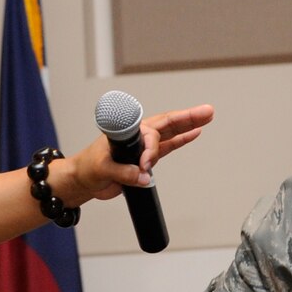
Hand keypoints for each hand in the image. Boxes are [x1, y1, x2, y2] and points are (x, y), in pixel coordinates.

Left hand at [66, 104, 212, 201]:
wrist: (83, 180)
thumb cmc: (87, 168)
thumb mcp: (102, 169)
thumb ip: (122, 172)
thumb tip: (141, 176)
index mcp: (125, 133)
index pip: (147, 135)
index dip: (151, 148)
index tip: (145, 166)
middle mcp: (137, 136)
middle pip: (167, 123)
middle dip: (187, 117)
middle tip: (207, 111)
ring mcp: (143, 146)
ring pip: (171, 132)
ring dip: (189, 126)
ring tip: (208, 117)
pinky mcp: (146, 158)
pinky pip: (169, 146)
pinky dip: (182, 140)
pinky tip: (196, 133)